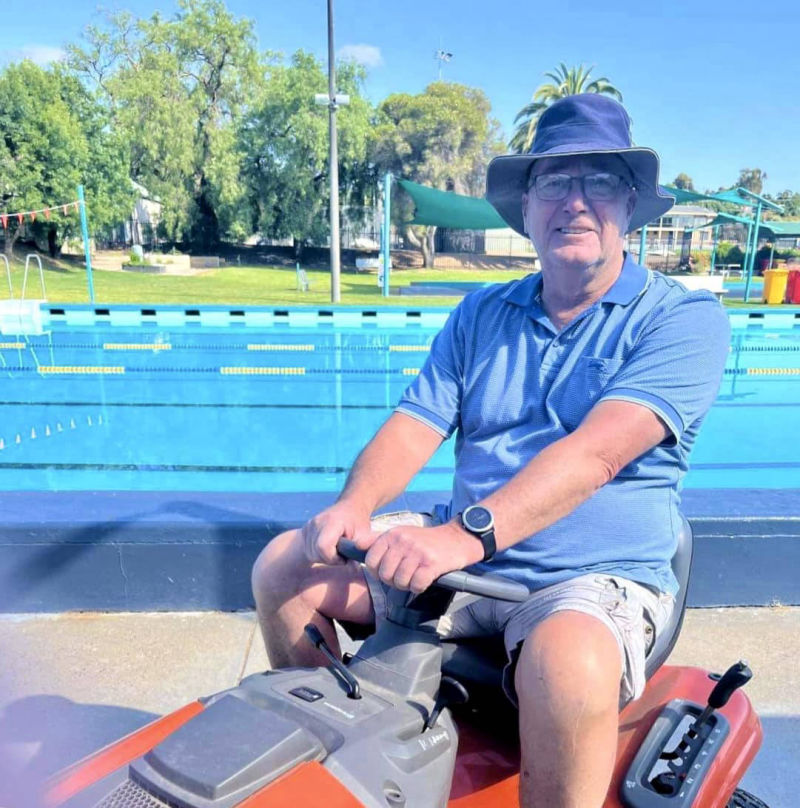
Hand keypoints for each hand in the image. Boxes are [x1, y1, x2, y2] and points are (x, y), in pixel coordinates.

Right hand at [301, 499, 374, 564]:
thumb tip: (354, 569)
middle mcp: (316, 522)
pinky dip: (319, 553)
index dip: (333, 558)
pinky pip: (308, 550)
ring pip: (311, 554)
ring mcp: (309, 525)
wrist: (350, 506)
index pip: (323, 546)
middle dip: (330, 559)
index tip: (345, 557)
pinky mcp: (305, 529)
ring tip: (336, 550)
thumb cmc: (358, 521)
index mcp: (331, 521)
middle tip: (342, 554)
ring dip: (324, 557)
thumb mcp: (363, 535)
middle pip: (316, 553)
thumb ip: (358, 552)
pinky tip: (329, 547)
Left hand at [365, 521, 484, 593]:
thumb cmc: (425, 540)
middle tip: (404, 575)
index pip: (371, 560)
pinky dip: (419, 587)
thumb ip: (377, 539)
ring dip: (407, 585)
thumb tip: (356, 544)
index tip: (387, 571)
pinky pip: (416, 585)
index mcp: (392, 534)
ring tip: (415, 576)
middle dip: (393, 581)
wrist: (456, 539)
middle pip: (384, 574)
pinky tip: (424, 579)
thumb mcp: (400, 533)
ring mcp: (418, 552)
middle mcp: (403, 541)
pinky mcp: (432, 564)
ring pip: (400, 582)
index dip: (377, 571)